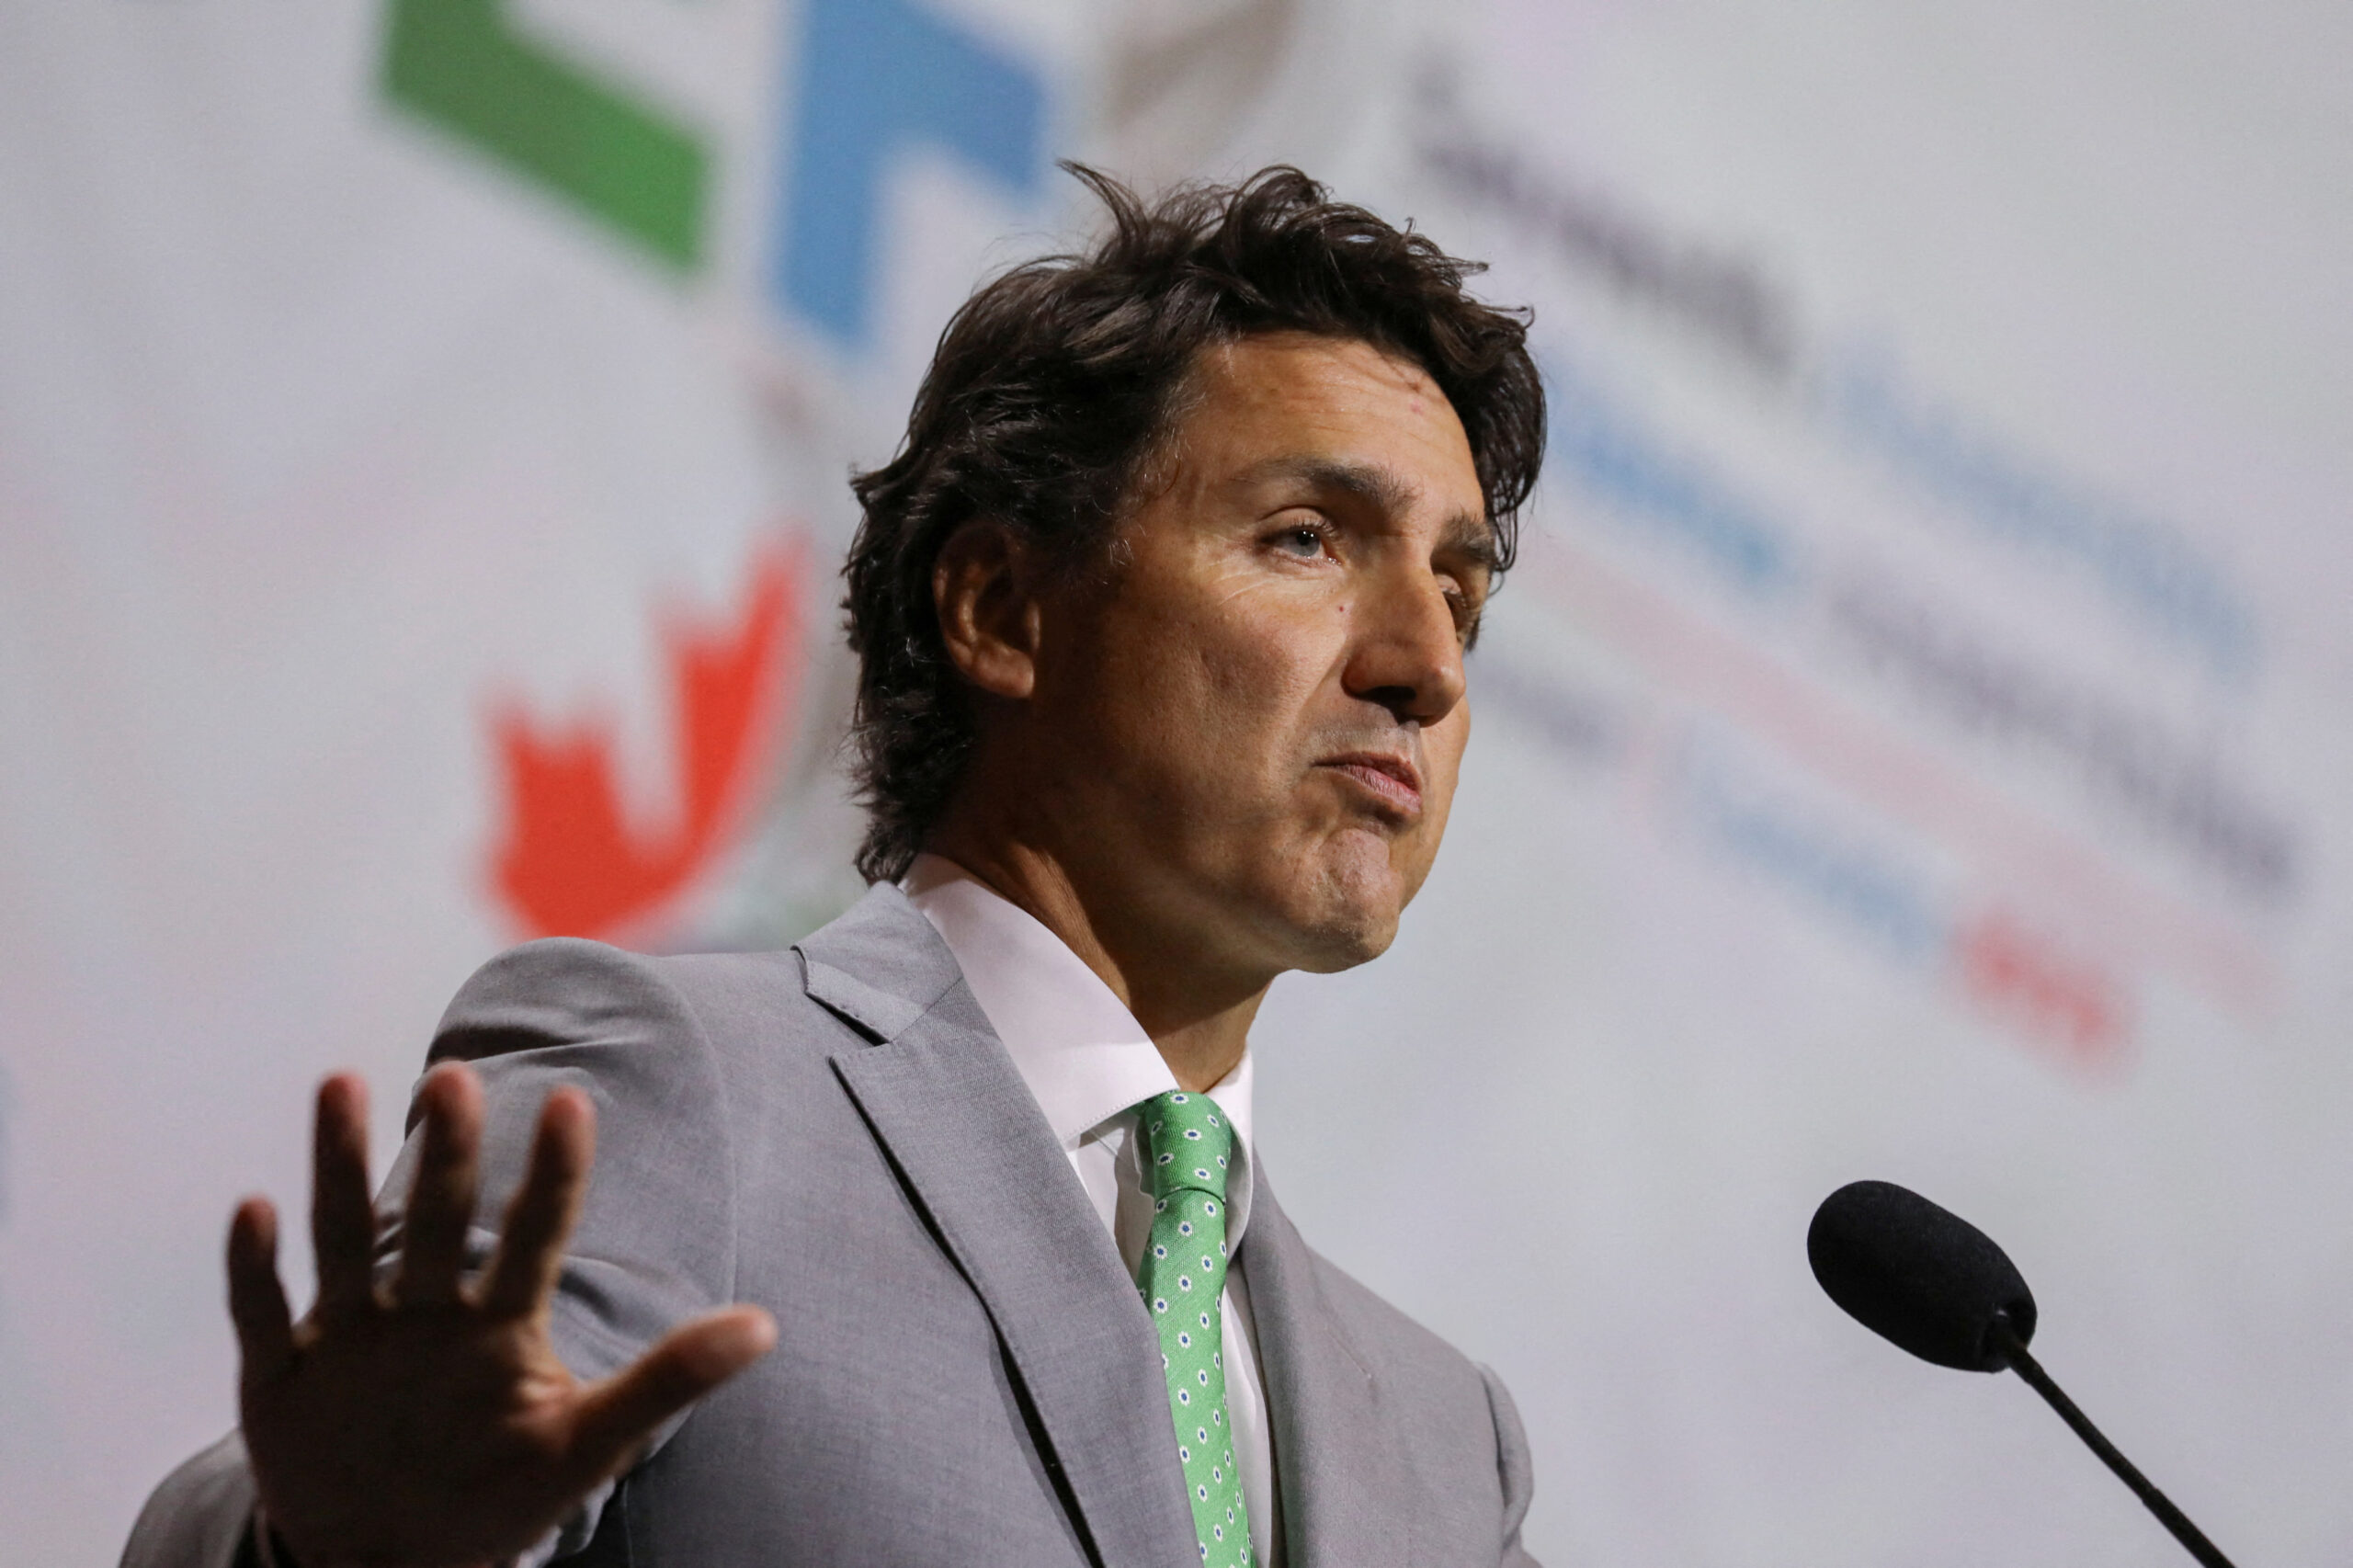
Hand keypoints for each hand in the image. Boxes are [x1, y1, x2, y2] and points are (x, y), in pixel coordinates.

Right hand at [226, 1064, 775, 1567]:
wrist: (391, 1560)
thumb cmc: (498, 1491)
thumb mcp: (585, 1444)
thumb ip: (668, 1382)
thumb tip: (767, 1327)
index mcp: (498, 1323)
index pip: (535, 1234)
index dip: (553, 1174)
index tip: (573, 1100)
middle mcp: (424, 1312)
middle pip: (436, 1219)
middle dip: (446, 1153)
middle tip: (454, 1076)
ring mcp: (349, 1340)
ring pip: (343, 1239)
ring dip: (335, 1165)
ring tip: (338, 1082)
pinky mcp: (279, 1381)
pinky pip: (260, 1315)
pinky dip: (255, 1266)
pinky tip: (255, 1208)